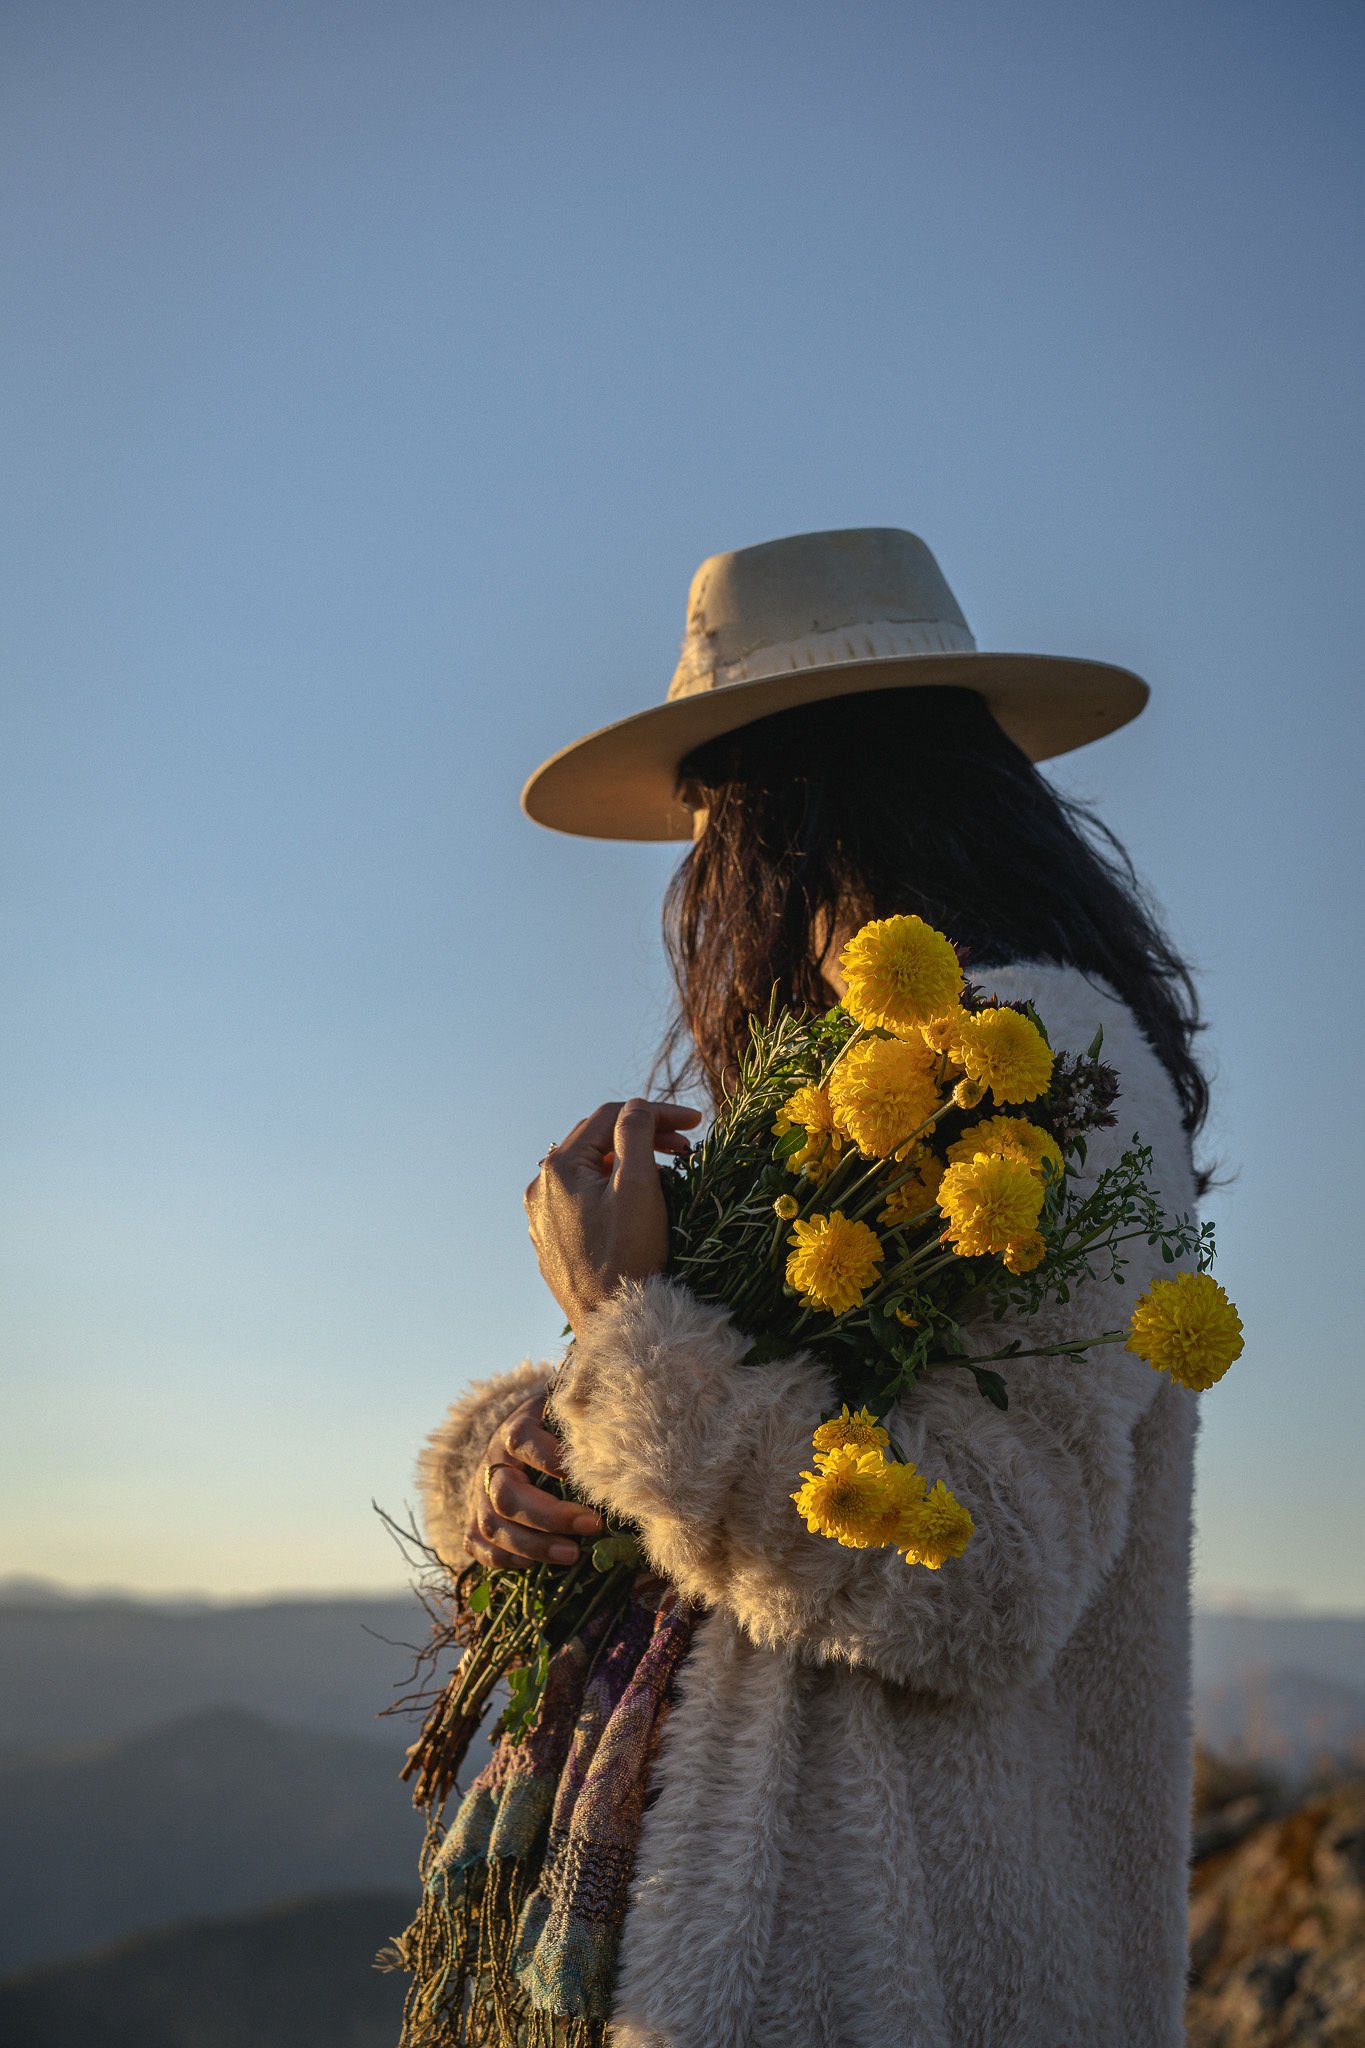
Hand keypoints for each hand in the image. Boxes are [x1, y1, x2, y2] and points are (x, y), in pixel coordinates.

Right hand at [467, 1391, 603, 1570]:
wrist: (516, 1441)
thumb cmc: (557, 1432)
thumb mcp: (570, 1419)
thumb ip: (588, 1426)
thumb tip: (628, 1444)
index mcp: (516, 1431)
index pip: (522, 1439)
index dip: (549, 1457)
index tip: (585, 1475)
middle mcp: (494, 1464)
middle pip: (507, 1494)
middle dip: (551, 1516)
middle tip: (592, 1526)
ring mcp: (480, 1494)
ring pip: (492, 1525)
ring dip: (533, 1545)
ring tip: (573, 1555)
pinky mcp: (475, 1520)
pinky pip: (478, 1545)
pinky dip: (504, 1558)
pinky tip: (534, 1565)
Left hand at [524, 1097, 701, 1333]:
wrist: (614, 1327)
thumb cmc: (628, 1256)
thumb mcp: (638, 1186)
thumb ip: (636, 1133)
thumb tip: (636, 1105)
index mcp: (558, 1169)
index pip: (609, 1117)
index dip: (655, 1112)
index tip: (695, 1122)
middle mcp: (541, 1189)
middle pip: (596, 1142)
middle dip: (642, 1135)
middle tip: (685, 1145)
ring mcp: (543, 1218)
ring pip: (589, 1171)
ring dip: (627, 1162)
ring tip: (666, 1171)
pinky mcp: (552, 1242)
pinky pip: (582, 1199)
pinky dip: (611, 1189)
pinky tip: (636, 1201)